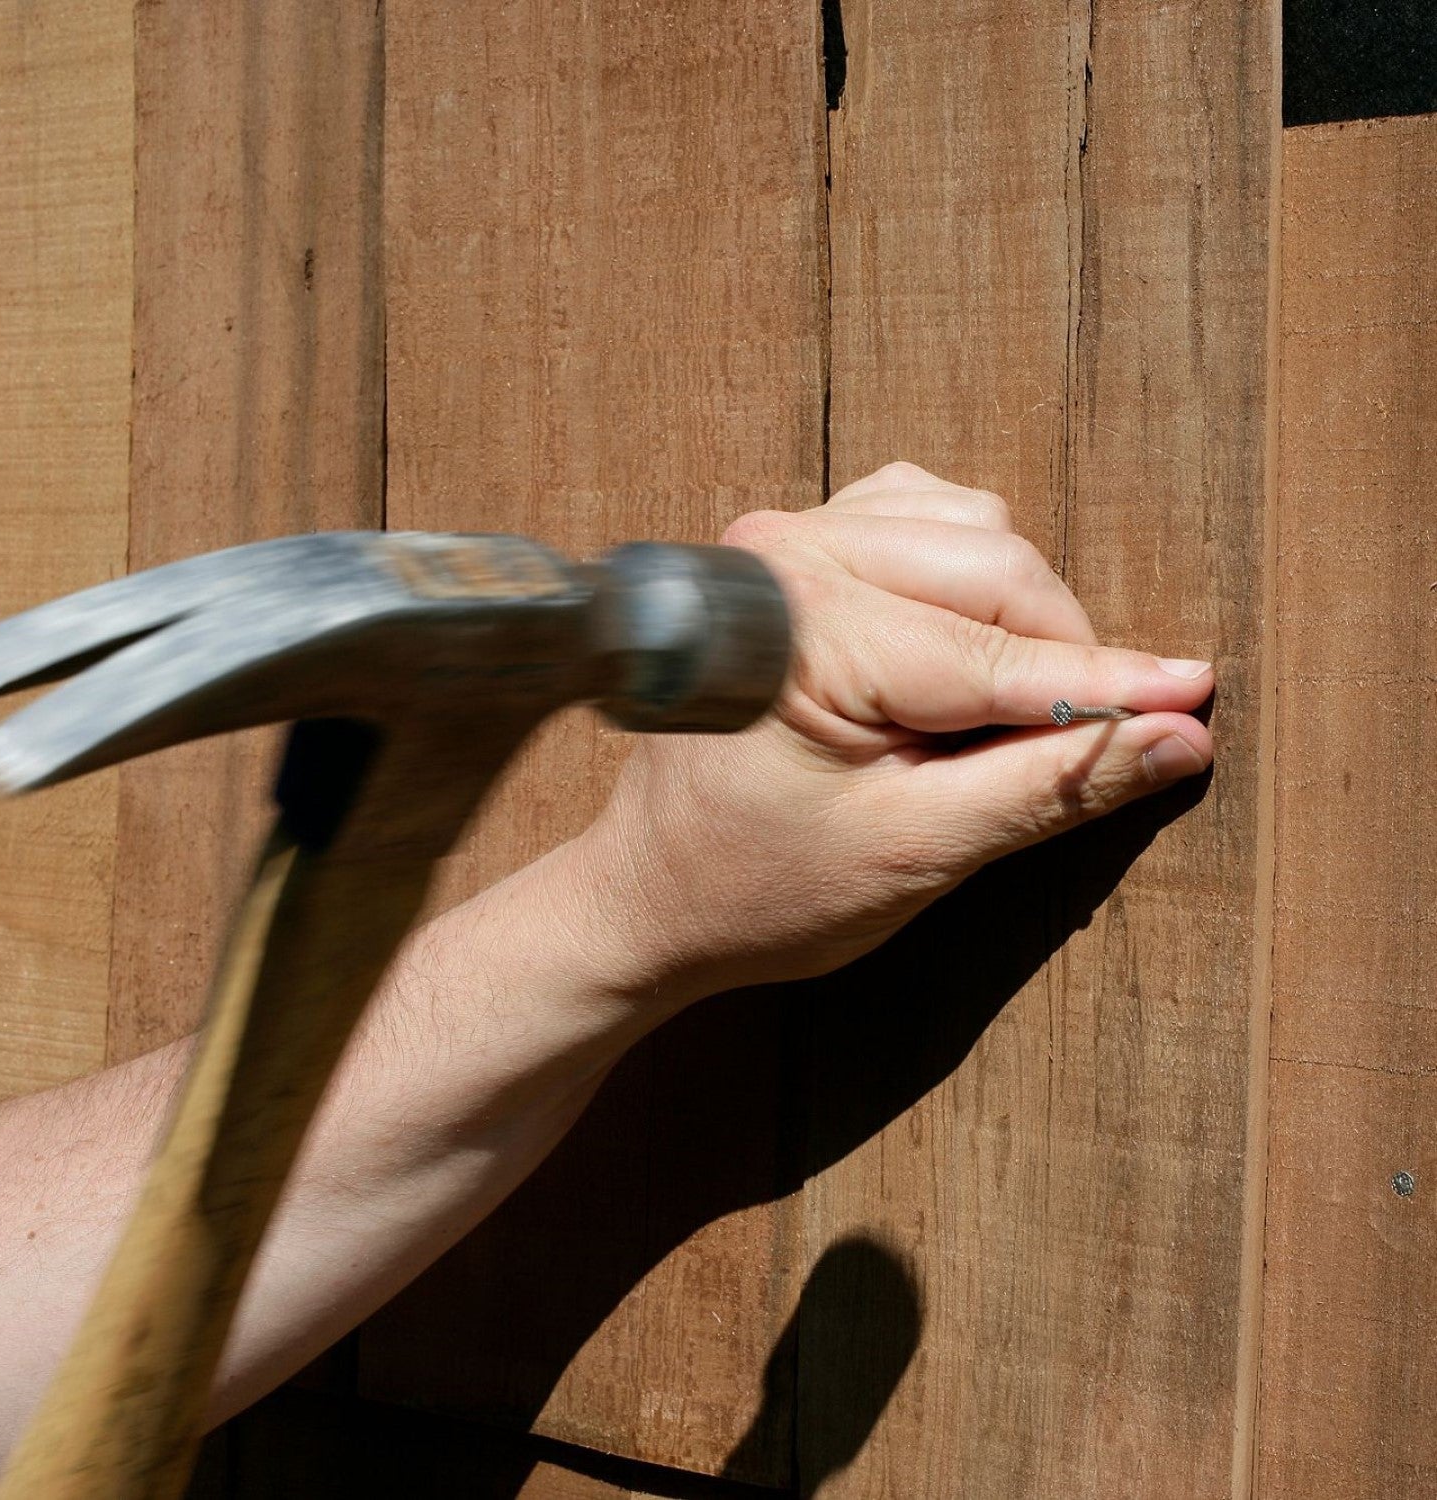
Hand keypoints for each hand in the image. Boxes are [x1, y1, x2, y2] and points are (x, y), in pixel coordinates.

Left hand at [581, 463, 1213, 1005]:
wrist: (651, 891)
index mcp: (808, 625)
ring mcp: (785, 539)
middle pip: (995, 565)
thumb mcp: (914, 853)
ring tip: (997, 712)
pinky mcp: (793, 551)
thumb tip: (1175, 734)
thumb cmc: (757, 887)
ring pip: (970, 532)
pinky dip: (968, 579)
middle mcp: (788, 552)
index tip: (1197, 704)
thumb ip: (1047, 785)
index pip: (997, 650)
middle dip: (1059, 653)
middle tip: (1083, 741)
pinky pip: (922, 522)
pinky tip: (961, 650)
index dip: (1108, 686)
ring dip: (1015, 614)